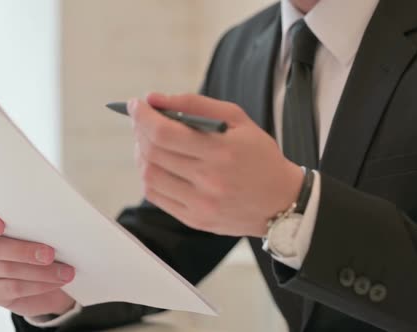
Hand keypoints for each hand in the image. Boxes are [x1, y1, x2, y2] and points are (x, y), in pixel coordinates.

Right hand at [0, 208, 75, 316]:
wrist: (51, 282)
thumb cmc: (45, 247)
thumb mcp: (42, 232)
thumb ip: (38, 226)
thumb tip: (57, 224)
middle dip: (24, 250)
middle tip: (50, 254)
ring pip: (8, 269)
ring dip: (41, 271)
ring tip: (65, 271)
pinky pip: (15, 288)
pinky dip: (40, 284)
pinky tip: (57, 281)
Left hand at [129, 93, 303, 236]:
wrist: (281, 202)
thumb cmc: (259, 156)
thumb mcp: (238, 120)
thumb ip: (195, 104)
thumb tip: (155, 98)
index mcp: (221, 151)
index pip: (165, 133)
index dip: (143, 116)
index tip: (135, 104)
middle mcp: (209, 180)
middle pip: (153, 152)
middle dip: (140, 131)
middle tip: (141, 120)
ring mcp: (200, 204)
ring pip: (149, 175)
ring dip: (141, 154)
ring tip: (147, 142)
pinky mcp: (194, 219)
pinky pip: (155, 196)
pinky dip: (148, 176)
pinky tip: (156, 164)